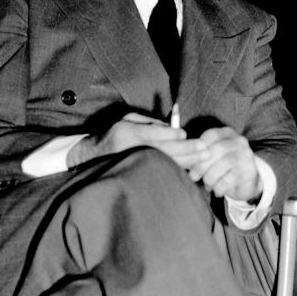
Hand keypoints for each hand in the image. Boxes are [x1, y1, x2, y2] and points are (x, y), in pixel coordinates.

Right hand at [68, 112, 204, 168]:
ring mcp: (134, 165)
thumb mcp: (127, 120)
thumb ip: (150, 123)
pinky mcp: (137, 175)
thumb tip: (174, 128)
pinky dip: (178, 170)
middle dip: (187, 150)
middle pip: (165, 151)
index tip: (186, 133)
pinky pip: (161, 172)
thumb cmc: (114, 134)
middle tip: (205, 148)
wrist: (91, 158)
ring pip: (165, 163)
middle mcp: (131, 149)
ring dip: (187, 161)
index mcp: (128, 134)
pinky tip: (192, 168)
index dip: (173, 135)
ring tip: (204, 158)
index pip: (155, 135)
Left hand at [186, 125, 261, 202]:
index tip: (190, 163)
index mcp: (228, 133)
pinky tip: (217, 191)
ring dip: (209, 178)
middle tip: (193, 177)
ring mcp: (246, 156)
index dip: (197, 149)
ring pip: (221, 165)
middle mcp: (239, 141)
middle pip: (214, 151)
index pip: (210, 136)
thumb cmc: (223, 168)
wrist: (247, 182)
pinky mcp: (248, 172)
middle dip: (200, 166)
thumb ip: (198, 154)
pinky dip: (218, 188)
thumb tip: (181, 158)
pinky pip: (228, 180)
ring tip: (208, 184)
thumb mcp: (212, 157)